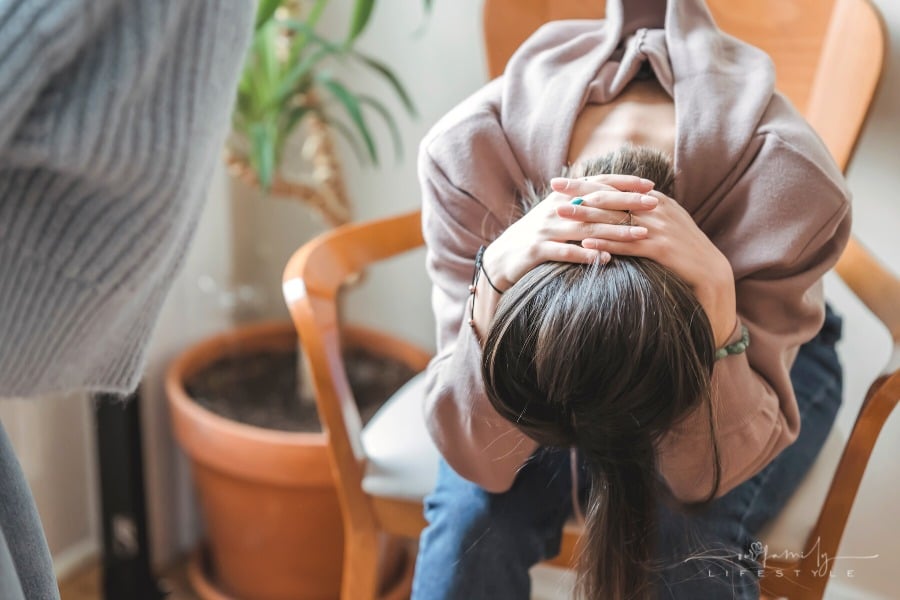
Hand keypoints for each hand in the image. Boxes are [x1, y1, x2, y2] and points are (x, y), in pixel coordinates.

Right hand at [481, 175, 656, 290]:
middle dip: (628, 204)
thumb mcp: (557, 214)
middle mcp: (555, 209)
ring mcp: (546, 229)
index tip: (650, 186)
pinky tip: (607, 260)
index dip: (624, 183)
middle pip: (597, 204)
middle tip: (654, 205)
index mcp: (562, 197)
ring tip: (640, 236)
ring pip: (586, 229)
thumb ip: (581, 203)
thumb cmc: (537, 236)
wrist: (502, 257)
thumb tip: (614, 193)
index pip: (598, 184)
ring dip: (615, 232)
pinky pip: (566, 252)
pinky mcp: (537, 250)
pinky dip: (587, 255)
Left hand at [551, 177, 737, 346]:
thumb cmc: (682, 249)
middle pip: (611, 197)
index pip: (614, 186)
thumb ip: (641, 211)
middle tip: (553, 190)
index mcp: (655, 199)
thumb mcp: (664, 223)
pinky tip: (586, 243)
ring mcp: (660, 229)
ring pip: (616, 219)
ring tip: (562, 214)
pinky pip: (628, 244)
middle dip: (580, 193)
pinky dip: (606, 242)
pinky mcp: (662, 249)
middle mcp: (656, 209)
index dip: (586, 182)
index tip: (561, 180)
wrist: (711, 272)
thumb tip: (614, 204)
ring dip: (586, 216)